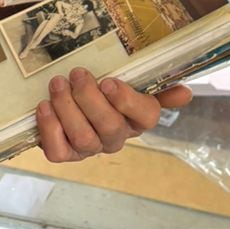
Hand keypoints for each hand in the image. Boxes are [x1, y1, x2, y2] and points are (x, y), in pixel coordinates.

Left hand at [36, 69, 192, 163]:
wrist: (68, 101)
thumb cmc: (103, 89)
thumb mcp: (130, 82)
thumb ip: (158, 86)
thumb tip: (185, 92)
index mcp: (137, 118)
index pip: (146, 117)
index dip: (127, 101)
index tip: (109, 81)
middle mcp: (116, 137)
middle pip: (110, 127)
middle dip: (91, 99)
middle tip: (77, 74)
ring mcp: (90, 148)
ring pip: (83, 137)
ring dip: (67, 108)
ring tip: (57, 84)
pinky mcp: (65, 154)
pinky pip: (57, 150)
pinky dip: (49, 128)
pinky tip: (44, 106)